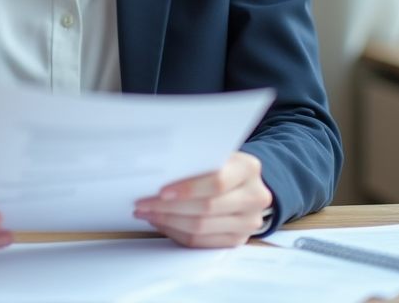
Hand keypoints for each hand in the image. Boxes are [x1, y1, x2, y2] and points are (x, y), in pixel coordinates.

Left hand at [133, 152, 271, 247]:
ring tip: (148, 213)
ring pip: (201, 228)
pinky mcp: (238, 239)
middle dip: (169, 207)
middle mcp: (255, 196)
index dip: (188, 189)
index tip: (161, 191)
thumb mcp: (215, 155)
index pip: (217, 182)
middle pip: (207, 208)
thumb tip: (157, 171)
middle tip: (143, 204)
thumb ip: (195, 161)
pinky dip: (177, 233)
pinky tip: (163, 223)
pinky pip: (201, 242)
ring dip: (169, 221)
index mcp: (248, 169)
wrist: (244, 184)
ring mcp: (249, 222)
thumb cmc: (222, 165)